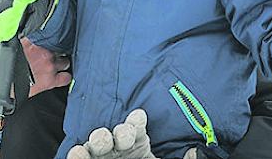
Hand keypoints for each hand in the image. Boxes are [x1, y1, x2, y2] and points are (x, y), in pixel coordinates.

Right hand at [0, 38, 70, 120]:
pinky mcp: (50, 81)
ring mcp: (48, 67)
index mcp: (31, 42)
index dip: (49, 36)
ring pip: (65, 61)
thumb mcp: (9, 46)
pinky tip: (61, 75)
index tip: (48, 38)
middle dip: (55, 50)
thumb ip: (23, 40)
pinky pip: (66, 77)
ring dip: (61, 62)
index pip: (47, 33)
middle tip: (50, 53)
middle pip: (58, 46)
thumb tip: (29, 35)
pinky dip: (65, 76)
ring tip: (55, 64)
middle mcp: (42, 52)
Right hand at [65, 109, 204, 158]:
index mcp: (137, 145)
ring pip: (95, 145)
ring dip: (95, 141)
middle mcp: (118, 149)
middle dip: (115, 133)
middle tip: (119, 137)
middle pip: (114, 135)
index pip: (136, 129)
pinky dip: (76, 155)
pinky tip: (76, 153)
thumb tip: (195, 152)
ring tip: (96, 142)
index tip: (139, 118)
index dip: (136, 122)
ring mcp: (102, 157)